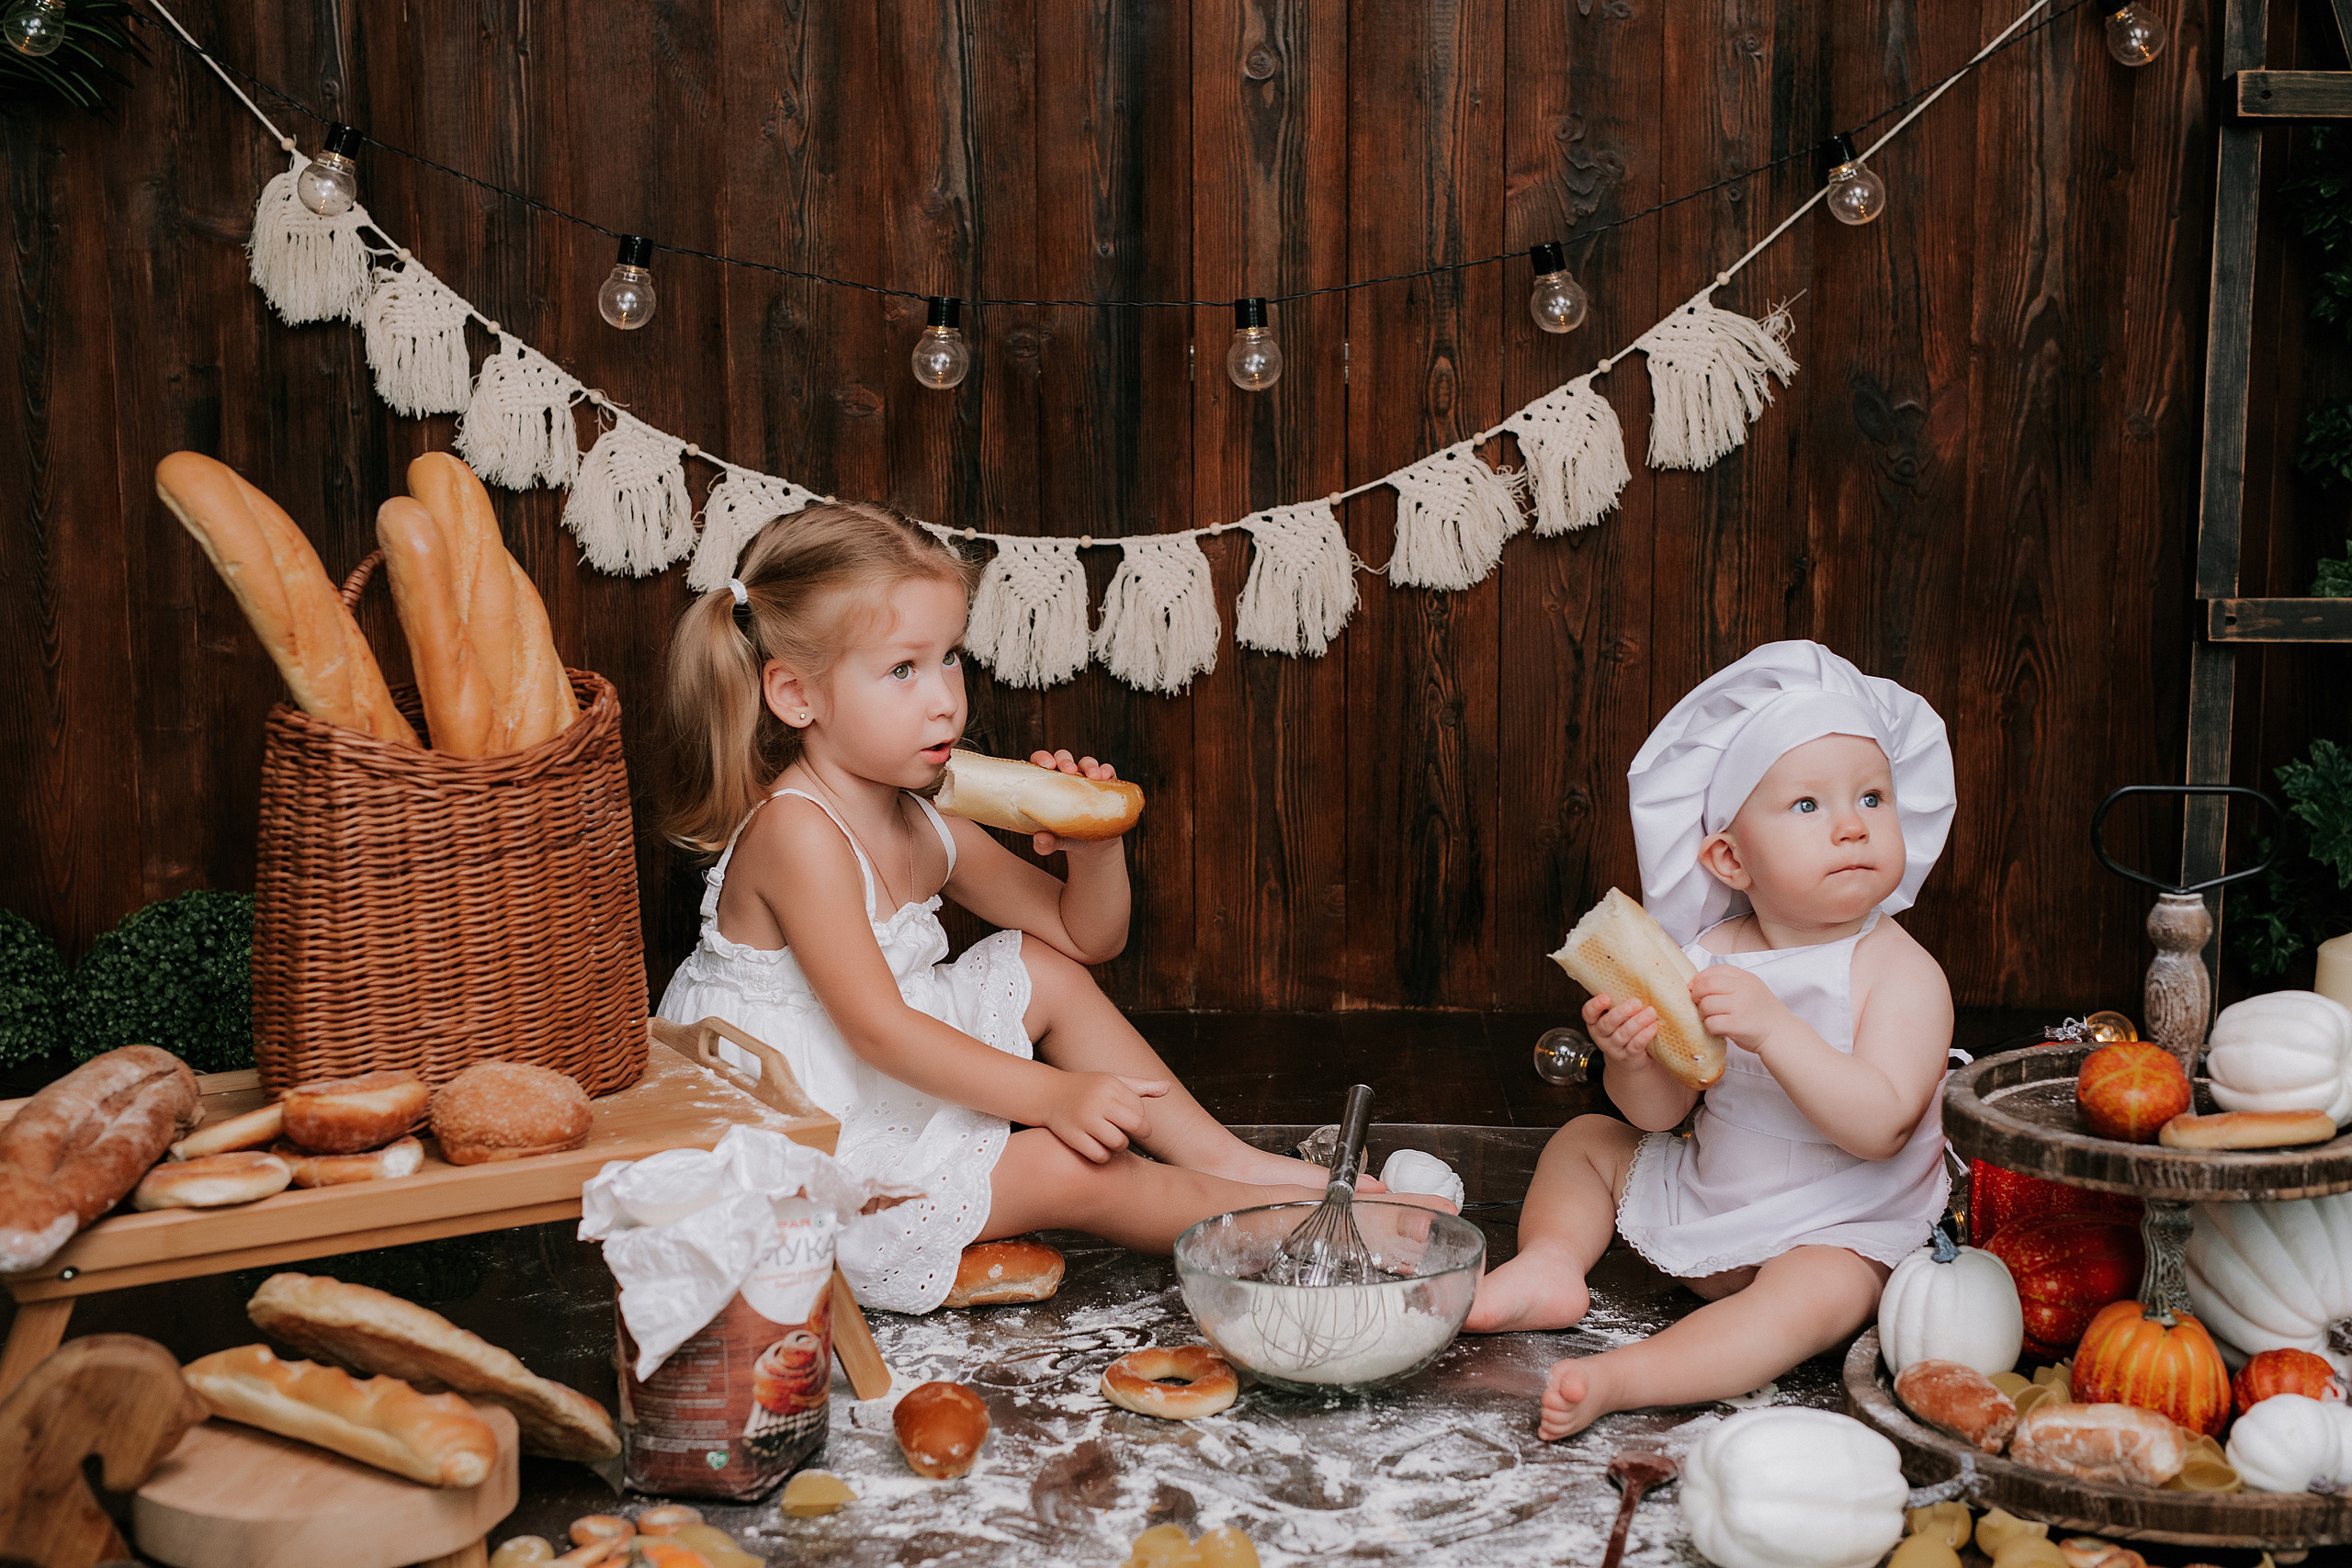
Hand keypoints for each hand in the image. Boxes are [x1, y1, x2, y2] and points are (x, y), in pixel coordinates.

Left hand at [1027, 748, 1121, 855]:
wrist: (1094, 845)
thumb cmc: (1067, 837)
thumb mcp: (1055, 841)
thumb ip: (1045, 844)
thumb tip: (1040, 840)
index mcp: (1048, 783)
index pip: (1041, 762)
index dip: (1042, 758)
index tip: (1047, 765)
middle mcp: (1067, 776)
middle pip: (1064, 758)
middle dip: (1066, 760)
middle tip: (1069, 770)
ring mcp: (1088, 779)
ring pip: (1087, 762)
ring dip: (1090, 765)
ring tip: (1093, 776)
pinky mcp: (1107, 784)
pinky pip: (1108, 771)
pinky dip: (1107, 770)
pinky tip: (1107, 778)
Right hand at [1043, 1070, 1165, 1162]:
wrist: (1048, 1094)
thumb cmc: (1087, 1088)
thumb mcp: (1113, 1081)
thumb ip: (1141, 1086)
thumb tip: (1167, 1087)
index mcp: (1111, 1085)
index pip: (1140, 1110)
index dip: (1139, 1119)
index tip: (1128, 1118)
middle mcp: (1099, 1100)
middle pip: (1136, 1126)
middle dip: (1137, 1133)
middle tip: (1128, 1133)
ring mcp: (1085, 1119)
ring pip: (1118, 1143)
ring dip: (1119, 1146)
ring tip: (1112, 1139)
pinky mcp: (1073, 1136)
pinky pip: (1099, 1155)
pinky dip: (1103, 1156)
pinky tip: (1098, 1147)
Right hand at [1581, 992, 1660, 1073]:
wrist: (1629, 1060)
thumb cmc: (1624, 1027)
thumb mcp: (1617, 1015)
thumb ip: (1620, 1001)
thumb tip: (1640, 974)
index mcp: (1595, 1021)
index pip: (1588, 1013)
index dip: (1595, 1005)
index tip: (1606, 997)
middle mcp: (1601, 1035)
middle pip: (1607, 1024)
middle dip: (1621, 1013)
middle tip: (1636, 1002)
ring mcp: (1614, 1047)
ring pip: (1623, 1035)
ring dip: (1638, 1022)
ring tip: (1651, 1012)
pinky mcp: (1628, 1056)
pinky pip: (1635, 1046)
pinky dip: (1645, 1035)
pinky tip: (1653, 1027)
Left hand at [1688, 965, 1796, 1051]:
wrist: (1781, 1033)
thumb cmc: (1762, 1013)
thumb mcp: (1751, 989)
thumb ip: (1729, 983)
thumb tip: (1696, 983)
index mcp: (1745, 978)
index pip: (1715, 970)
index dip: (1700, 978)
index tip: (1694, 987)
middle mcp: (1743, 989)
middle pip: (1707, 985)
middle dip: (1696, 994)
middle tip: (1698, 1003)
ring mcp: (1741, 1006)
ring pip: (1706, 1005)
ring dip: (1702, 1013)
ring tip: (1710, 1017)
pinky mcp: (1737, 1024)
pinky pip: (1711, 1023)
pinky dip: (1709, 1027)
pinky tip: (1716, 1028)